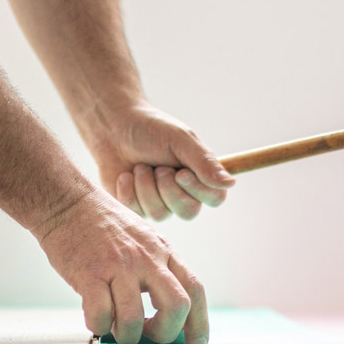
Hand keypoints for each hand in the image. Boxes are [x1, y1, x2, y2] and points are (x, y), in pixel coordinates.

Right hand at [35, 188, 209, 343]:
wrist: (67, 202)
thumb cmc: (103, 224)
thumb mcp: (143, 239)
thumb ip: (158, 268)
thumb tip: (167, 312)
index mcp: (164, 250)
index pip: (195, 289)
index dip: (200, 322)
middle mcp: (147, 258)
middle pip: (177, 306)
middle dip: (165, 333)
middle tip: (148, 335)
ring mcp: (118, 266)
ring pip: (134, 319)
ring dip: (126, 336)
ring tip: (116, 330)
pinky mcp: (90, 274)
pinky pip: (100, 315)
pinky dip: (98, 326)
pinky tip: (95, 319)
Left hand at [87, 103, 236, 221]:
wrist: (114, 128)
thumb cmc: (151, 129)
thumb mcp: (180, 140)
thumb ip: (204, 162)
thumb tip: (230, 183)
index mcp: (200, 175)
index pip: (215, 198)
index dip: (198, 190)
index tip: (181, 172)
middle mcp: (183, 193)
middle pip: (189, 212)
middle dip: (169, 190)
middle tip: (158, 168)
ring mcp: (159, 203)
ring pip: (160, 214)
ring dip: (146, 187)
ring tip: (140, 167)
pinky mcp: (136, 207)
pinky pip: (137, 211)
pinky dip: (129, 190)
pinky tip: (126, 175)